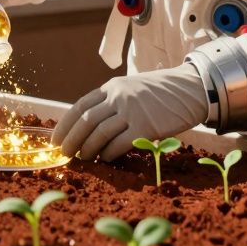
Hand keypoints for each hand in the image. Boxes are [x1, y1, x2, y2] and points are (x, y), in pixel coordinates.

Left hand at [52, 65, 207, 161]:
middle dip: (71, 140)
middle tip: (64, 154)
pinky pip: (119, 144)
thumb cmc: (161, 93)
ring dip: (87, 149)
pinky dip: (108, 153)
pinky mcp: (146, 126)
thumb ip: (112, 102)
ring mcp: (132, 110)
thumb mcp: (131, 89)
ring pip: (100, 133)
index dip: (64, 125)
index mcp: (112, 86)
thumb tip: (89, 128)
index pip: (79, 106)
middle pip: (86, 120)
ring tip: (83, 159)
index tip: (56, 140)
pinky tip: (105, 158)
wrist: (191, 89)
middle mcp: (119, 96)